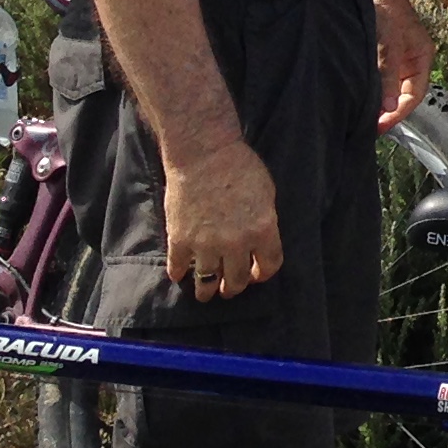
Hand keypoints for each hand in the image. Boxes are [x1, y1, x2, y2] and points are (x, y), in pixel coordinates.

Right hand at [163, 140, 282, 300]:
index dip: (263, 273)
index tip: (257, 274)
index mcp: (263, 230)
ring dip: (208, 291)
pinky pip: (178, 269)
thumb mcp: (267, 194)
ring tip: (206, 293)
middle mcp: (235, 243)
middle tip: (231, 287)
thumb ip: (264, 222)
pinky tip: (181, 274)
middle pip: (237, 281)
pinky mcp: (179, 241)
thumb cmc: (240, 167)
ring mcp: (205, 244)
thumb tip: (261, 242)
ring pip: (207, 283)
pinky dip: (179, 274)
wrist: (204, 155)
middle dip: (235, 287)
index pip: (269, 266)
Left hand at [371, 0, 435, 132]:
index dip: (398, 113)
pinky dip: (375, 89)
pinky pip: (384, 78)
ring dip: (382, 101)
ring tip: (365, 117)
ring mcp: (401, 57)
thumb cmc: (386, 12)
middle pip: (405, 94)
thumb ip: (387, 77)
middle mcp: (414, 60)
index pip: (414, 95)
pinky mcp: (387, 53)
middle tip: (370, 127)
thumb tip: (388, 109)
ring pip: (393, 87)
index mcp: (423, 58)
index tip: (380, 127)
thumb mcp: (386, 46)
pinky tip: (363, 97)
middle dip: (390, 111)